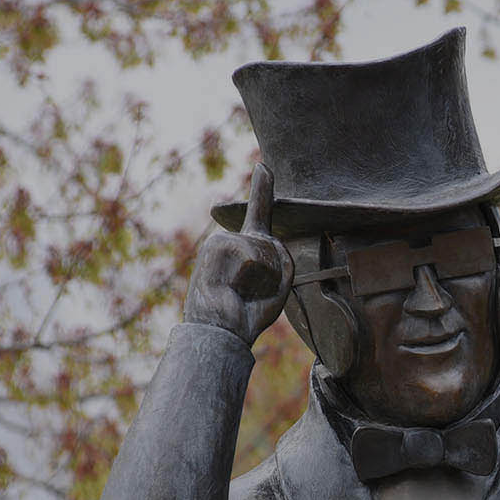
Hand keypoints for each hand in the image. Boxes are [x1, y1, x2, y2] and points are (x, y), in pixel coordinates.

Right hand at [183, 164, 293, 343]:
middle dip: (274, 276)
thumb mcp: (276, 288)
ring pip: (263, 251)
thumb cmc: (246, 315)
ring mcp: (221, 242)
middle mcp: (229, 240)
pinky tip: (233, 289)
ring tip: (239, 293)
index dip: (262, 189)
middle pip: (273, 246)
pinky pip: (253, 259)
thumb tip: (271, 239)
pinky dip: (251, 280)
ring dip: (261, 280)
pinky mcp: (217, 248)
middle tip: (249, 295)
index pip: (258, 213)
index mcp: (244, 248)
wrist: (220, 333)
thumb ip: (282, 261)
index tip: (264, 166)